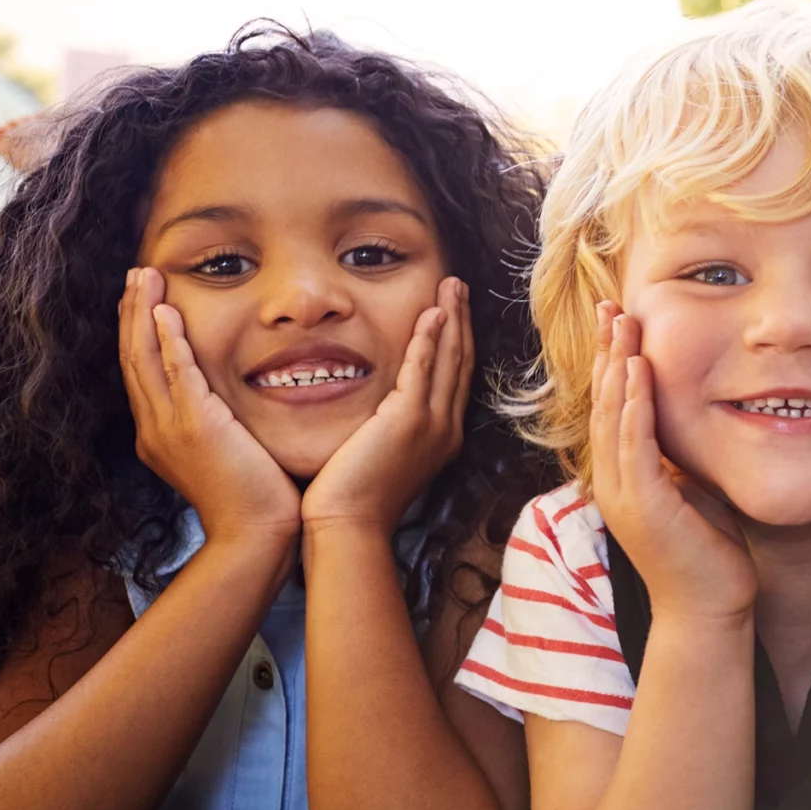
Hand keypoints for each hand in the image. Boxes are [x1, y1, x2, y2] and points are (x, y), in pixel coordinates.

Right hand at [119, 267, 301, 551]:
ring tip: (144, 278)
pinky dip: (167, 342)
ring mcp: (170, 429)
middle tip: (137, 274)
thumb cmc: (256, 502)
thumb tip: (233, 406)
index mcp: (160, 436)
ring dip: (143, 314)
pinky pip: (175, 374)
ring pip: (144, 359)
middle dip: (133, 313)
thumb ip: (221, 427)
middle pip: (133, 358)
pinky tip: (164, 313)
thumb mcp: (228, 456)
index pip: (143, 372)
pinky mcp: (195, 428)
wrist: (257, 538)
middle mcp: (155, 430)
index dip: (140, 333)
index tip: (145, 299)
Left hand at [303, 277, 471, 534]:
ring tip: (451, 286)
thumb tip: (378, 409)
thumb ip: (387, 428)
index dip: (457, 341)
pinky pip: (423, 368)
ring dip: (451, 318)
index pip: (454, 378)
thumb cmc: (353, 498)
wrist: (349, 524)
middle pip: (460, 362)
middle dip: (461, 320)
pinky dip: (430, 338)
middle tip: (458, 285)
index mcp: (442, 437)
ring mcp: (433, 424)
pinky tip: (432, 313)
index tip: (453, 310)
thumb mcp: (381, 456)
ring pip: (449, 359)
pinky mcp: (409, 419)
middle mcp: (446, 427)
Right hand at [588, 303, 757, 622]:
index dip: (613, 365)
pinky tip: (638, 368)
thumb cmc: (709, 554)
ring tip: (622, 323)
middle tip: (611, 307)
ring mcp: (621, 493)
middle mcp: (612, 482)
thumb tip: (695, 421)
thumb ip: (681, 459)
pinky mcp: (641, 504)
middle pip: (604, 404)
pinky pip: (633, 442)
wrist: (709, 610)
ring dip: (617, 366)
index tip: (620, 324)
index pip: (612, 410)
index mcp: (622, 479)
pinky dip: (635, 401)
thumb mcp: (692, 492)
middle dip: (608, 353)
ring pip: (612, 416)